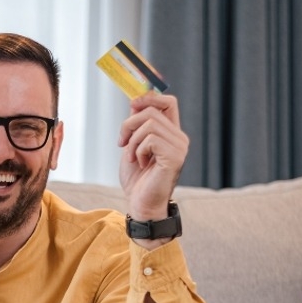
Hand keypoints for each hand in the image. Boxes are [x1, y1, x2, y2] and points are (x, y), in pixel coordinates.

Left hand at [117, 93, 189, 222]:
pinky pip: (150, 139)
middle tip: (121, 142)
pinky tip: (141, 163)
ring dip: (132, 141)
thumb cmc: (137, 179)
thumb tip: (135, 101)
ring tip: (133, 157)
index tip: (131, 106)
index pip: (168, 102)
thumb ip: (137, 125)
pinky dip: (138, 150)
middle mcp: (179, 138)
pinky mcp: (174, 157)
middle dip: (129, 124)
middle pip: (152, 110)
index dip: (149, 98)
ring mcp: (179, 147)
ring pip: (149, 124)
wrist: (140, 204)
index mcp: (171, 134)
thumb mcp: (133, 145)